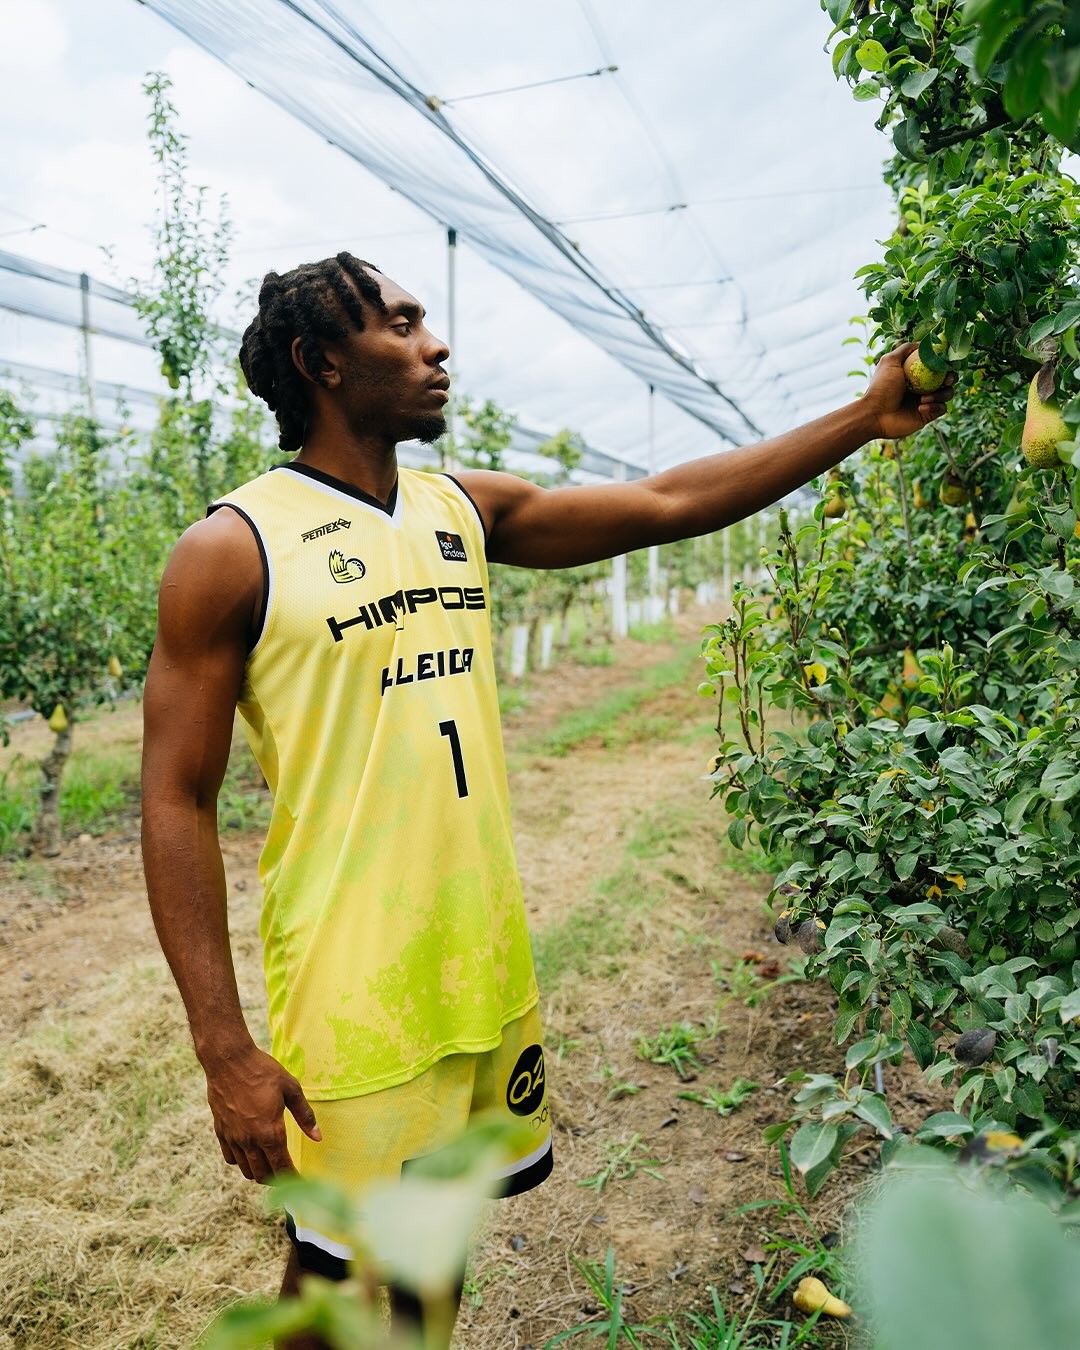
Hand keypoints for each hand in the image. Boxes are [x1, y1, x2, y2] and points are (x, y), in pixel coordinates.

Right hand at [204, 1044, 320, 1182]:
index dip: (293, 1180)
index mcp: (269, 1131)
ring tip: (271, 1166)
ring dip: (259, 1172)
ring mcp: (233, 1137)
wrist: (228, 1060)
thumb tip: (317, 1137)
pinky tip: (250, 1152)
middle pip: (263, 1175)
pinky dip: (241, 1161)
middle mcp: (249, 1140)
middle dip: (277, 1180)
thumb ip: (305, 1115)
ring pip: (246, 1170)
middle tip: (287, 1174)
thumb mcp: (291, 1088)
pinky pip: (230, 1158)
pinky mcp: (220, 1131)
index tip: (301, 1183)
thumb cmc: (262, 1071)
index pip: (282, 1168)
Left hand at [863, 341, 957, 440]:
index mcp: (916, 373)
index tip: (947, 364)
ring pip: (947, 394)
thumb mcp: (890, 361)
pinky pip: (942, 408)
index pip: (938, 365)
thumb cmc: (881, 387)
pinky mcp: (927, 415)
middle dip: (951, 378)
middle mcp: (923, 386)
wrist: (875, 414)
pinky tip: (920, 407)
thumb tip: (923, 343)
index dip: (946, 364)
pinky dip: (935, 406)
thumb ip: (905, 349)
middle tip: (946, 380)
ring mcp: (926, 400)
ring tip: (923, 399)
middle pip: (948, 379)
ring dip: (940, 394)